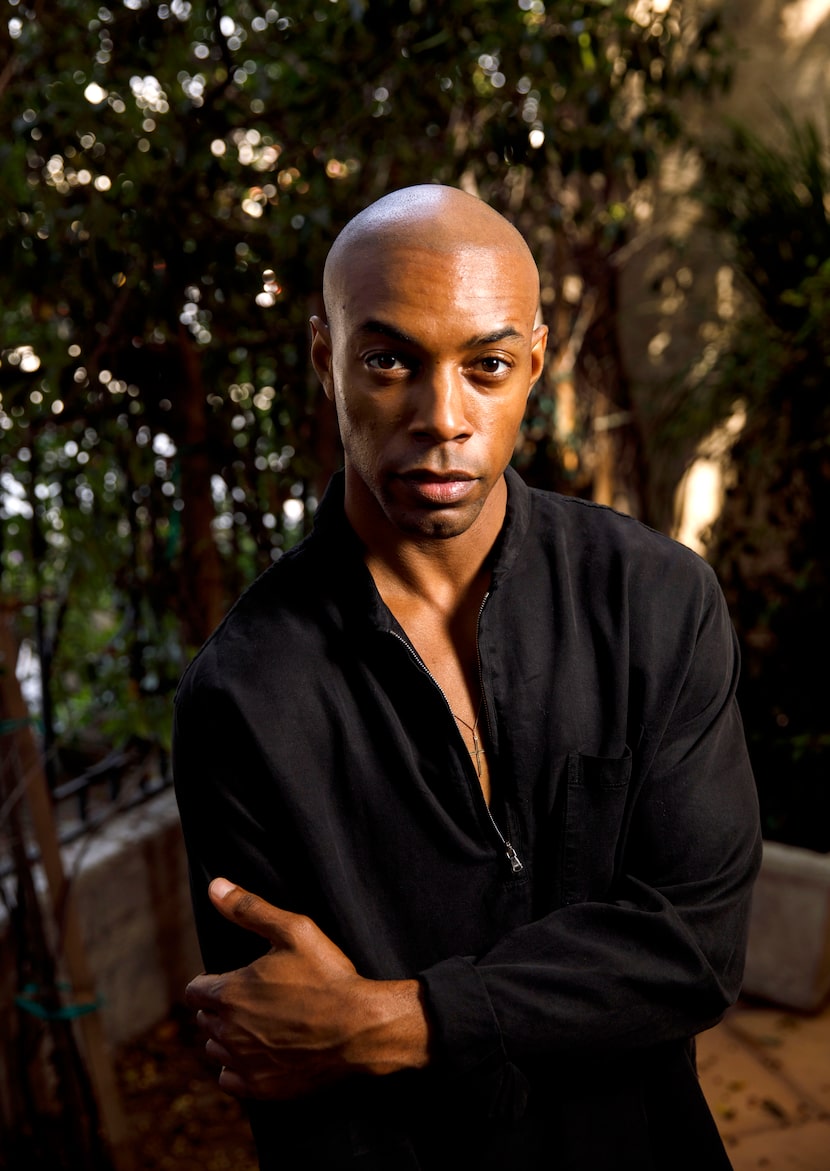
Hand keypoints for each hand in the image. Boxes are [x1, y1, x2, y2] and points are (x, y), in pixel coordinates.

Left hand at [185, 878, 429, 1099]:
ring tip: (256, 1025)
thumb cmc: (328, 975)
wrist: (361, 1027)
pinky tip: (259, 1054)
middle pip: (204, 1020)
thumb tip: (214, 885)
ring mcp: (244, 1063)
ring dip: (227, 1038)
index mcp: (230, 994)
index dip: (210, 982)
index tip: (230, 980)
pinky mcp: (260, 1087)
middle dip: (220, 1008)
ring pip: (215, 1050)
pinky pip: (229, 1080)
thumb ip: (249, 908)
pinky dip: (238, 1068)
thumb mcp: (293, 930)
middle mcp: (228, 1032)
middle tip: (251, 999)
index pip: (194, 991)